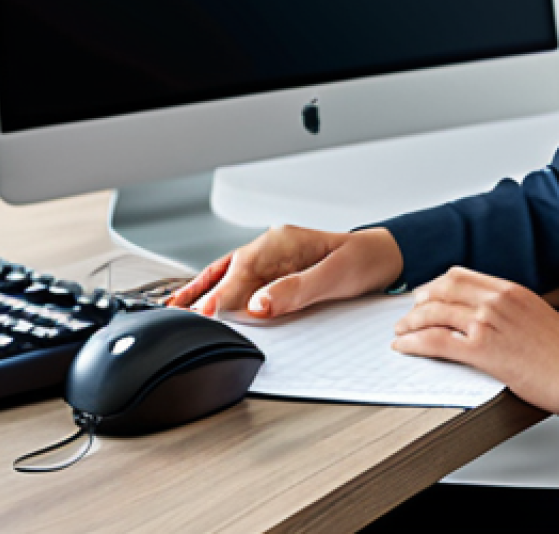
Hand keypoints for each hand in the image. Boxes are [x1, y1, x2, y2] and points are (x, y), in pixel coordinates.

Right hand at [165, 225, 403, 318]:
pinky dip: (220, 291)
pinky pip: (240, 279)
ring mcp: (273, 258)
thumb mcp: (334, 277)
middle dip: (200, 291)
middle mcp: (273, 247)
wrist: (384, 257)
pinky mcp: (276, 271)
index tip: (204, 314)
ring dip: (203, 290)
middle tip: (175, 316)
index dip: (221, 293)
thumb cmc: (363, 261)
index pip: (242, 269)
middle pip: (228, 270)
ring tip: (176, 309)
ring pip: (228, 273)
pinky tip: (207, 301)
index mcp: (283, 242)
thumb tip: (260, 304)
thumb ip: (297, 290)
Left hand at [391, 266, 558, 419]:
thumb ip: (516, 314)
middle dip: (420, 300)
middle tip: (408, 313)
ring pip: (435, 312)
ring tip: (400, 332)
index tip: (427, 294)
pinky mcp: (483, 349)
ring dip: (410, 322)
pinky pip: (436, 340)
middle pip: (443, 289)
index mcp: (512, 290)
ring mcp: (489, 322)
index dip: (437, 284)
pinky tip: (405, 348)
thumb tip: (498, 322)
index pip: (463, 276)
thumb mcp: (542, 318)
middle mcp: (498, 300)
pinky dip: (414, 342)